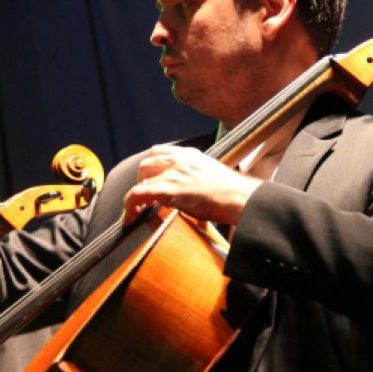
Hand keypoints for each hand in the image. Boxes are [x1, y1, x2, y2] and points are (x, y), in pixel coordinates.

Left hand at [123, 145, 261, 224]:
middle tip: (148, 199)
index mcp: (190, 155)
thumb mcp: (211, 176)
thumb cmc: (232, 194)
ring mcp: (174, 173)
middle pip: (147, 163)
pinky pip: (139, 194)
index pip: (160, 152)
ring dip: (138, 193)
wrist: (243, 198)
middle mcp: (180, 160)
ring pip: (141, 177)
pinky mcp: (170, 189)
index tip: (149, 182)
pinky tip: (129, 219)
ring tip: (140, 210)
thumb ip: (194, 179)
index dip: (151, 169)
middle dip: (143, 181)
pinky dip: (129, 206)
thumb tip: (187, 196)